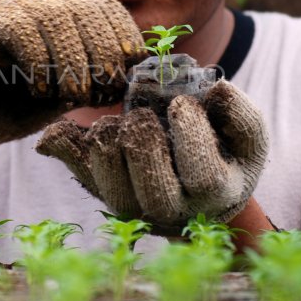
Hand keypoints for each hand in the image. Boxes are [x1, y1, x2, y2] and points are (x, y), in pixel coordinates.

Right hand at [0, 0, 144, 153]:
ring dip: (73, 61)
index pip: (106, 7)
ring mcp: (11, 10)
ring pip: (54, 18)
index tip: (133, 63)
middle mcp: (41, 4)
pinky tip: (42, 89)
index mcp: (66, 15)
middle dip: (103, 51)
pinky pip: (20, 30)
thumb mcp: (71, 91)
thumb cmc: (24, 103)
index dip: (125, 33)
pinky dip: (39, 61)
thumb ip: (99, 80)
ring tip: (75, 95)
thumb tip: (135, 76)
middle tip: (105, 87)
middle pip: (84, 11)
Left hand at [37, 80, 268, 234]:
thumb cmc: (225, 154)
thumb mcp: (246, 135)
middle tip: (141, 115)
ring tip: (114, 122)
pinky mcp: (106, 195)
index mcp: (214, 195)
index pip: (203, 176)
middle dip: (144, 146)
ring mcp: (136, 208)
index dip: (190, 136)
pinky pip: (82, 179)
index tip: (181, 104)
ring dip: (107, 149)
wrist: (198, 188)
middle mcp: (173, 211)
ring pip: (114, 192)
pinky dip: (65, 153)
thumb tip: (217, 89)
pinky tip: (55, 132)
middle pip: (154, 193)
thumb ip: (240, 114)